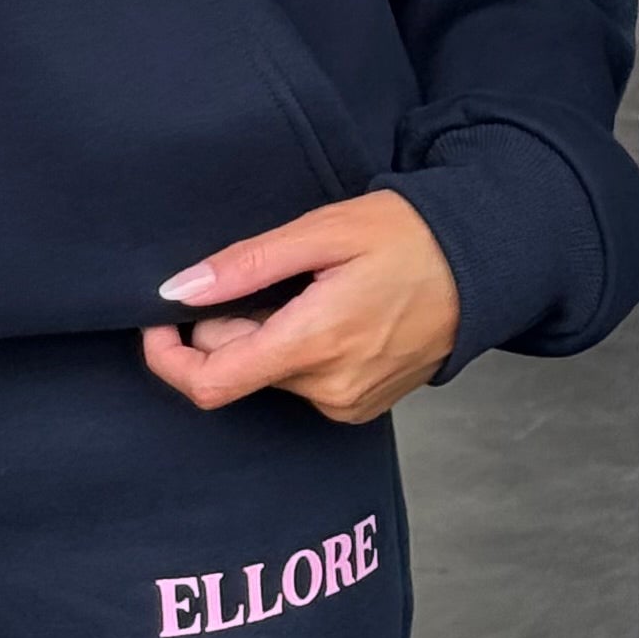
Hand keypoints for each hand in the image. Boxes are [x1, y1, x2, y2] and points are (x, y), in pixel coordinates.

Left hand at [140, 193, 459, 424]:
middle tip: (268, 273)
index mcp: (313, 344)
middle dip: (228, 324)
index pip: (210, 383)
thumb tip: (176, 290)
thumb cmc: (406, 237)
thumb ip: (245, 264)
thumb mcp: (321, 230)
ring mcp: (348, 404)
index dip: (168, 356)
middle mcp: (329, 390)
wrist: (480, 265)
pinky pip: (301, 383)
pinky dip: (294, 349)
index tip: (158, 320)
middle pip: (237, 370)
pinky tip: (327, 311)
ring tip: (307, 287)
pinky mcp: (362, 407)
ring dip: (264, 334)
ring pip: (268, 376)